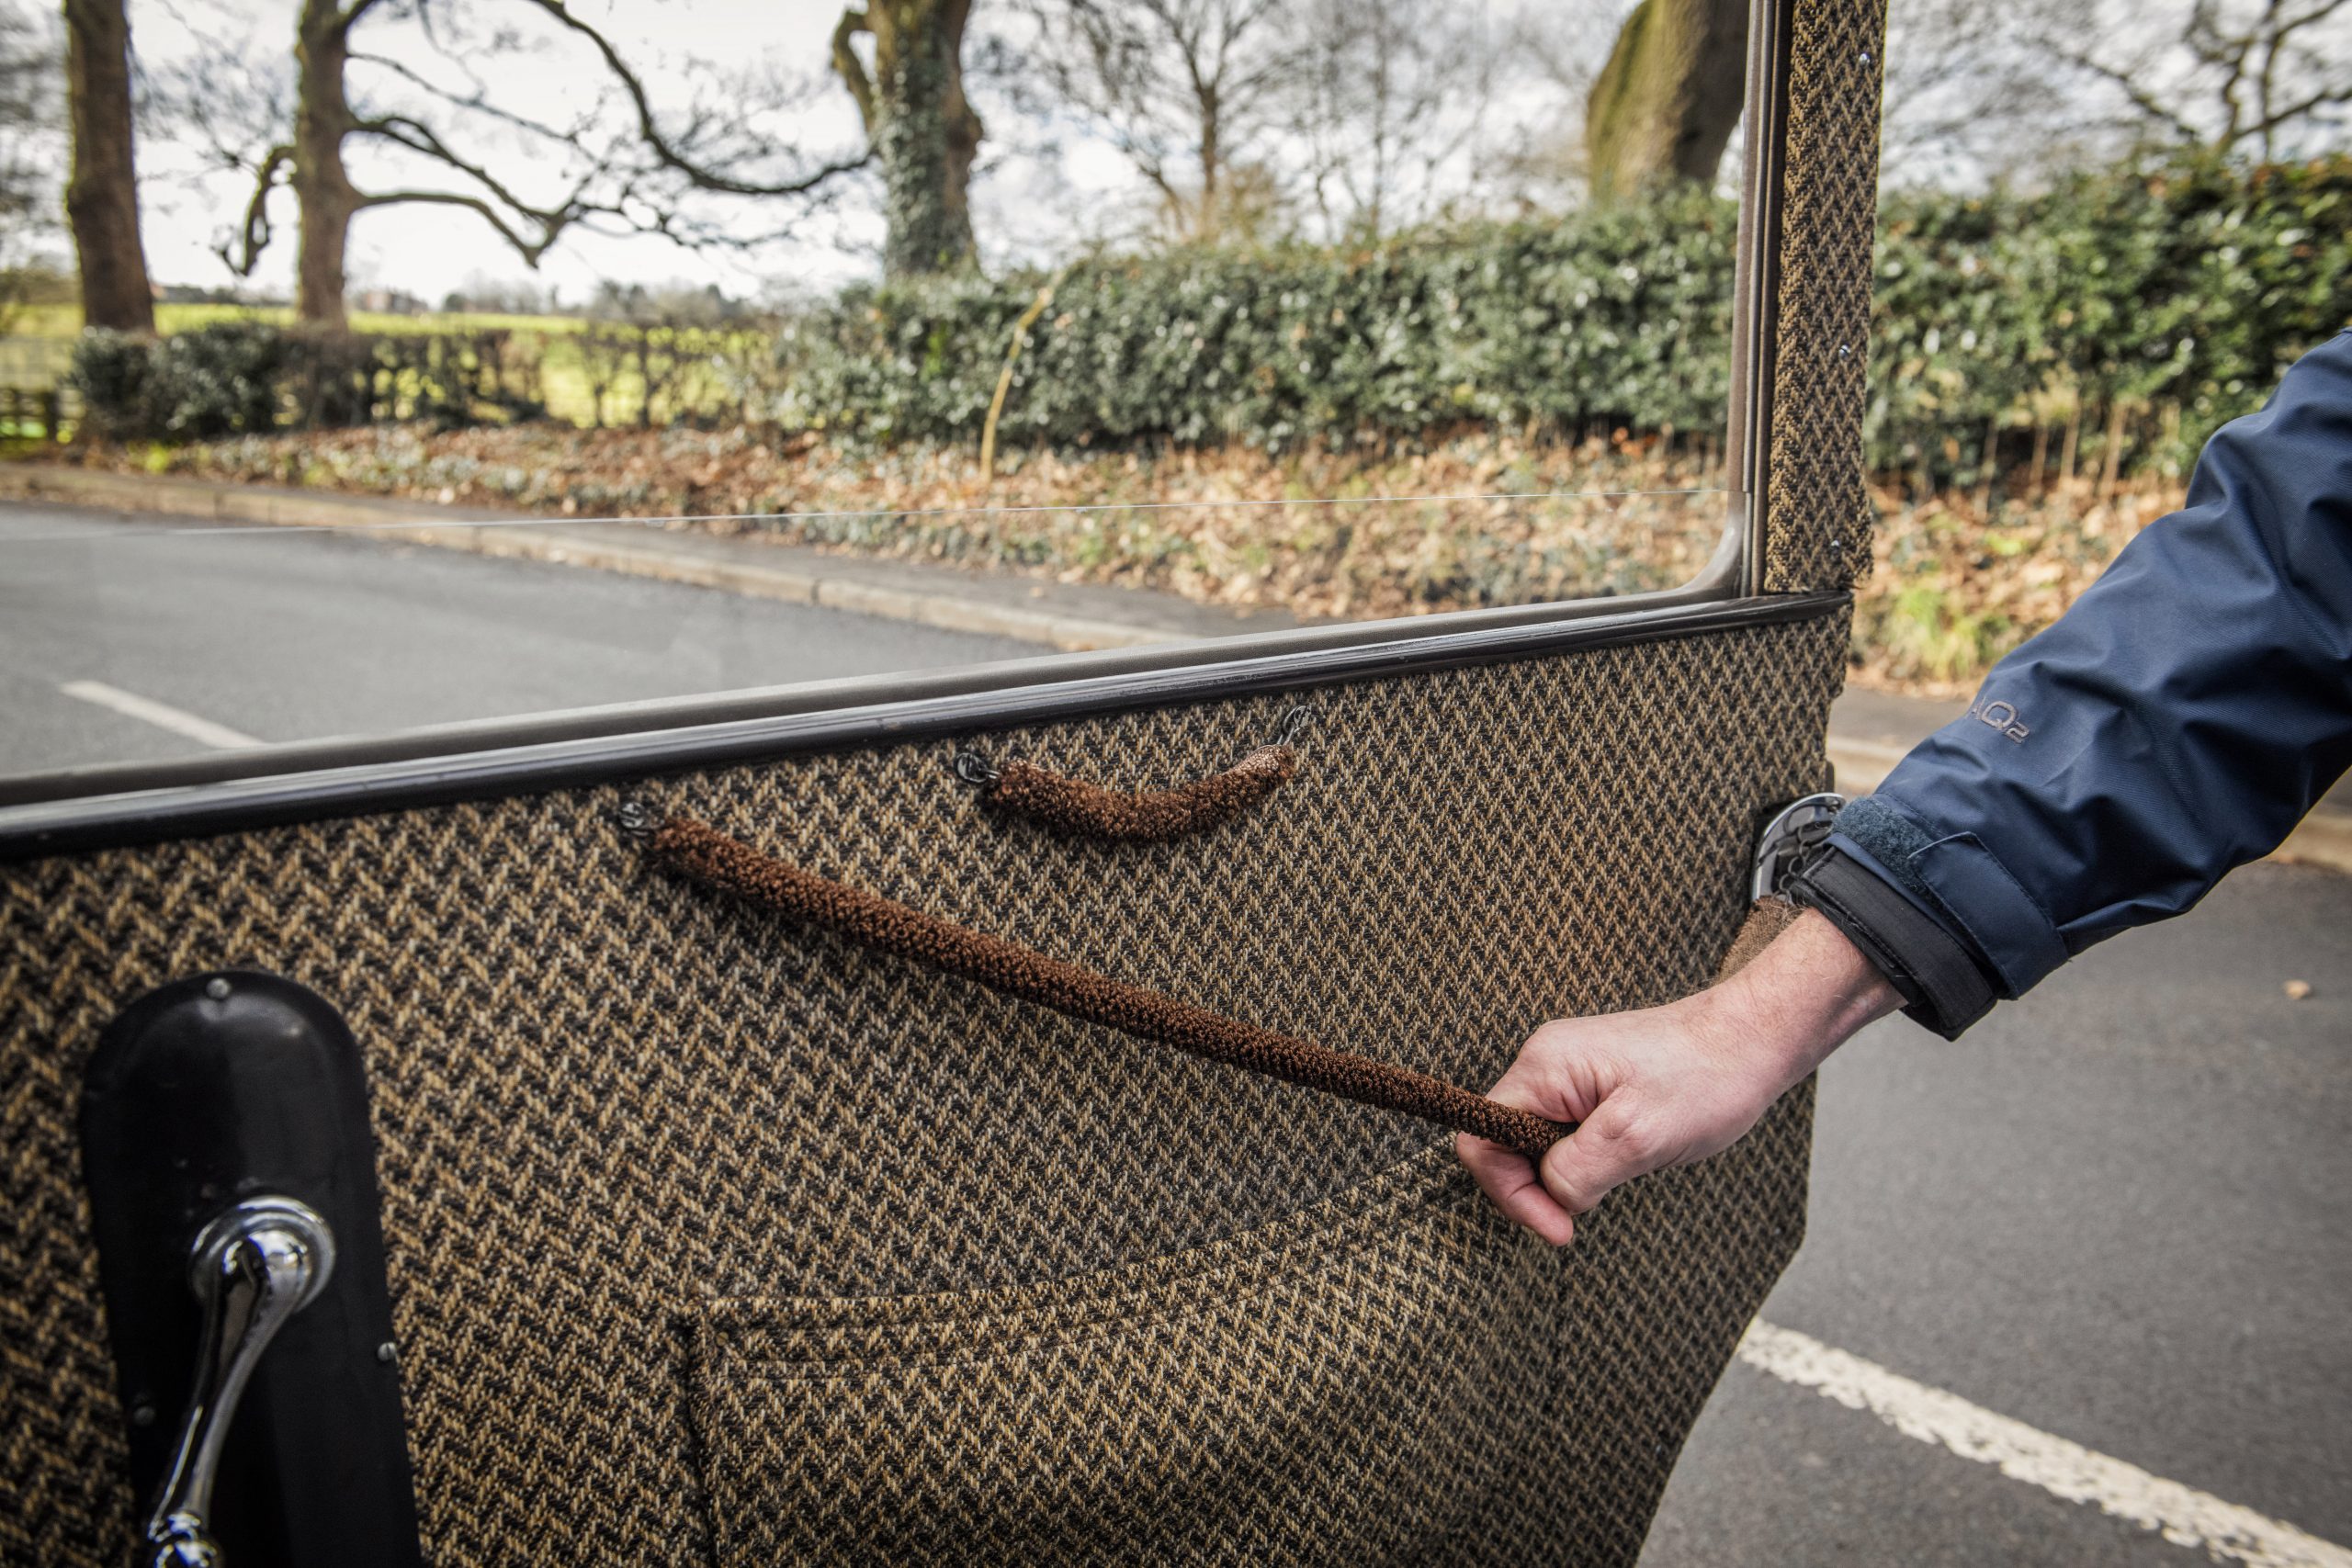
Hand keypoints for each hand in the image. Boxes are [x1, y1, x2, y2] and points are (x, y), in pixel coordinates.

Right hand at [1455, 908, 1901, 1245]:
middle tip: (1585, 1216)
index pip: (1481, 1139)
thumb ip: (1579, 1172)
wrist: (1754, 1038)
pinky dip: (1587, 1159)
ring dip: (1567, 1174)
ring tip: (1623, 1172)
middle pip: (1503, 1143)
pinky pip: (1564, 1132)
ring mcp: (1567, 1071)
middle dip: (1539, 1188)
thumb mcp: (1639, 1137)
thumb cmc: (1705, 1078)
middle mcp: (1544, 1064)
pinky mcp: (1591, 1082)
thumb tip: (1551, 1197)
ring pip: (1536, 1143)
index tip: (1559, 1229)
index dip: (1509, 1194)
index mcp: (1543, 1068)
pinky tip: (1627, 1158)